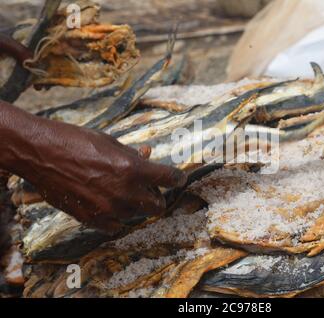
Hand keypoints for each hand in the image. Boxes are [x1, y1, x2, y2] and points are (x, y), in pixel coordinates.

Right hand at [0, 101, 185, 232]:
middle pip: (157, 205)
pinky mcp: (92, 219)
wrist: (41, 153)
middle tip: (149, 188)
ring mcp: (108, 209)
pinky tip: (109, 204)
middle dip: (157, 196)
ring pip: (136, 215)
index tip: (179, 179)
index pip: (169, 179)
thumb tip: (147, 156)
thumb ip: (132, 154)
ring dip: (135, 205)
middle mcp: (125, 192)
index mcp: (133, 169)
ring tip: (122, 191)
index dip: (177, 178)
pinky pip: (116, 226)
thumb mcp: (110, 142)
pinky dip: (117, 217)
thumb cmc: (76, 141)